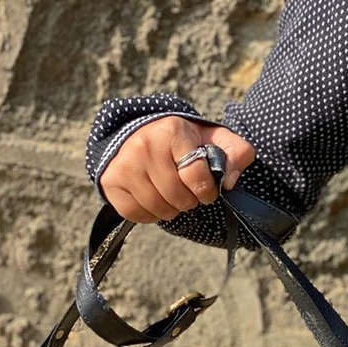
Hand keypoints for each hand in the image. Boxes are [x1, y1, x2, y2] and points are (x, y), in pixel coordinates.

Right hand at [99, 116, 254, 223]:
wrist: (142, 133)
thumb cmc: (185, 142)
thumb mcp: (216, 139)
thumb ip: (237, 154)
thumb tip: (228, 182)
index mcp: (173, 132)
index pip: (197, 178)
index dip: (207, 192)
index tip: (206, 189)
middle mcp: (144, 145)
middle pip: (178, 197)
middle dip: (189, 201)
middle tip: (187, 191)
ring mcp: (123, 164)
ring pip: (158, 208)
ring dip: (171, 209)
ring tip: (171, 194)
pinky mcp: (110, 181)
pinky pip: (136, 214)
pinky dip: (150, 214)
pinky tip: (153, 198)